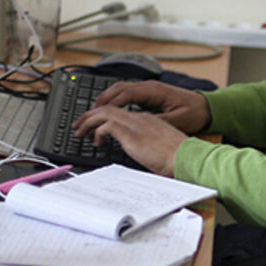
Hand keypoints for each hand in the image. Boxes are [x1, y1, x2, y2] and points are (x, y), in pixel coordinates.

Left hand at [73, 107, 187, 176]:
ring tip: (80, 131)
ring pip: (103, 113)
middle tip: (79, 125)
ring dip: (88, 121)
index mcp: (147, 119)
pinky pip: (106, 125)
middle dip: (90, 116)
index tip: (95, 126)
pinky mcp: (131, 134)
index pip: (119, 112)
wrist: (186, 156)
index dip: (103, 117)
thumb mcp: (160, 146)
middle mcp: (139, 118)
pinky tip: (97, 141)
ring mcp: (135, 124)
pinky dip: (97, 131)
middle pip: (108, 108)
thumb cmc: (177, 156)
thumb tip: (139, 151)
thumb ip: (147, 144)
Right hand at [88, 80, 211, 134]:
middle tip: (85, 116)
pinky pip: (126, 95)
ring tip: (91, 114)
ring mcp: (148, 89)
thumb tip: (138, 124)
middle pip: (117, 89)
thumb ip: (157, 121)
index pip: (124, 94)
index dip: (108, 104)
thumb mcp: (177, 120)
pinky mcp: (149, 95)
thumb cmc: (195, 113)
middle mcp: (148, 87)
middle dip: (99, 102)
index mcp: (154, 91)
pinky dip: (113, 101)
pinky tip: (106, 111)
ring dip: (104, 100)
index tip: (95, 115)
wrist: (208, 108)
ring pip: (119, 90)